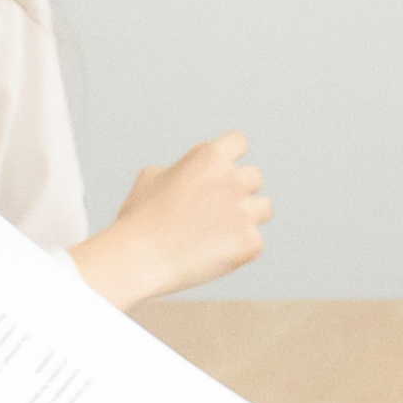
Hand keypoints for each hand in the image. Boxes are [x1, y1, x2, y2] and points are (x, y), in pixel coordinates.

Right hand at [80, 133, 269, 305]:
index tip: (223, 172)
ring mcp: (243, 212)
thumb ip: (181, 168)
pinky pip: (255, 241)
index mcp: (209, 157)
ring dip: (247, 217)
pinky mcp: (249, 243)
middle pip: (254, 177)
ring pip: (263, 208)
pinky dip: (238, 249)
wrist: (139, 259)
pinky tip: (213, 253)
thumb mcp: (151, 177)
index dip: (230, 157)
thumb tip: (189, 172)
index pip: (238, 142)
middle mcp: (232, 180)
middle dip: (238, 191)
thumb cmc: (139, 220)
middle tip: (212, 210)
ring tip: (217, 232)